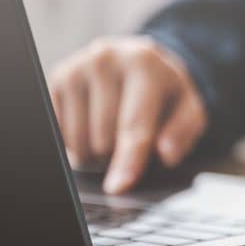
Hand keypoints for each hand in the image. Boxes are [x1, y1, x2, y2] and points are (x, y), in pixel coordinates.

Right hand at [49, 36, 206, 192]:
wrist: (137, 59)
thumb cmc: (164, 91)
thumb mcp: (188, 107)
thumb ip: (183, 132)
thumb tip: (167, 154)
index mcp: (144, 65)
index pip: (134, 124)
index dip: (128, 160)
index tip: (120, 187)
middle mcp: (105, 61)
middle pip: (103, 139)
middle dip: (117, 155)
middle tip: (130, 141)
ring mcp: (76, 69)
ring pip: (78, 141)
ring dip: (94, 151)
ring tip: (111, 131)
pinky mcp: (55, 80)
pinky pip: (59, 133)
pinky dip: (75, 142)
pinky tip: (91, 126)